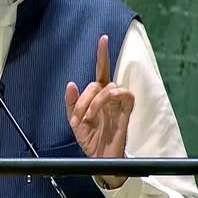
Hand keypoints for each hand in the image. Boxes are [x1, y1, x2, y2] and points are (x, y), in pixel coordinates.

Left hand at [64, 34, 134, 188]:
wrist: (99, 159)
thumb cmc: (91, 140)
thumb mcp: (74, 120)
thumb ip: (71, 102)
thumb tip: (71, 84)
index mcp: (97, 95)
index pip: (101, 71)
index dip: (102, 54)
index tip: (103, 38)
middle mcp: (109, 96)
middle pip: (97, 82)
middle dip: (83, 98)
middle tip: (77, 118)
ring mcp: (119, 103)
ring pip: (108, 87)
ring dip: (93, 102)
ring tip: (87, 118)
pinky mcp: (127, 110)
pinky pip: (123, 94)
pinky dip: (107, 100)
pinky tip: (98, 113)